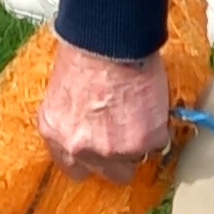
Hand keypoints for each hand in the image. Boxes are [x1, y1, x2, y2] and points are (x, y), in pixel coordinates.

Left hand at [38, 36, 188, 184]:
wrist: (108, 40)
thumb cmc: (84, 52)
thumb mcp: (62, 91)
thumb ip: (73, 119)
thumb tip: (89, 126)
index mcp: (54, 133)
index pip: (72, 168)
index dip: (90, 159)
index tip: (100, 151)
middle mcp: (81, 149)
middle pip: (108, 174)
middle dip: (118, 157)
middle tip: (127, 134)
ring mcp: (113, 150)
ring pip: (135, 160)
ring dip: (140, 142)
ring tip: (141, 113)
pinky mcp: (144, 142)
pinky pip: (157, 143)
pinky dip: (158, 128)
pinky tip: (151, 105)